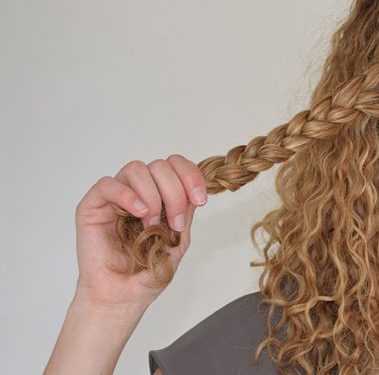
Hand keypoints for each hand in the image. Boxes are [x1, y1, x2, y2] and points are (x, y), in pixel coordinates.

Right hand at [73, 154, 206, 309]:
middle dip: (175, 193)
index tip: (200, 200)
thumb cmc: (147, 273)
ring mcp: (115, 197)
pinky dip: (127, 195)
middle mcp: (138, 192)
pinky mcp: (92, 206)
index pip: (176, 166)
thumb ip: (185, 214)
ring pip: (136, 169)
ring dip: (152, 196)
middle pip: (160, 166)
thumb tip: (192, 190)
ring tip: (151, 224)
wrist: (122, 298)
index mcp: (159, 195)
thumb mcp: (177, 242)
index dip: (191, 176)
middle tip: (174, 224)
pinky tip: (139, 213)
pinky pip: (107, 184)